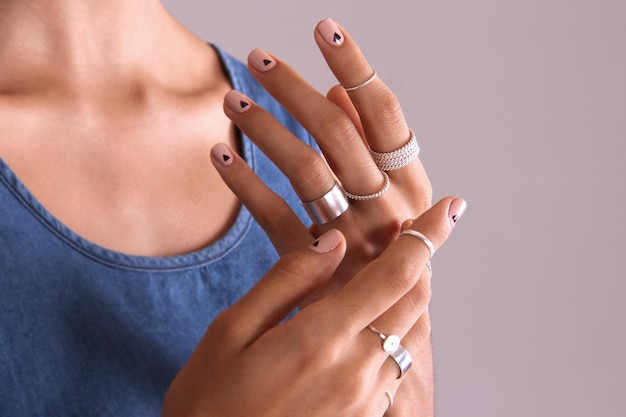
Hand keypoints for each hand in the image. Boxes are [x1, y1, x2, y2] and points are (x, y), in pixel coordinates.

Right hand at [162, 198, 462, 416]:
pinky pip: (397, 364)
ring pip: (411, 333)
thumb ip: (287, 281)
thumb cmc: (210, 404)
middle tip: (412, 230)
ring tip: (387, 271)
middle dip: (422, 258)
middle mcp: (357, 369)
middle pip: (415, 300)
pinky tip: (371, 322)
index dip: (427, 235)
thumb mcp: (231, 332)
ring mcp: (366, 399)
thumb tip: (332, 244)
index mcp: (322, 338)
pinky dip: (396, 331)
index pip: (396, 273)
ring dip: (410, 295)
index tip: (449, 209)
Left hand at [218, 18, 432, 300]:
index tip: (325, 28)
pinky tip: (219, 155)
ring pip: (305, 170)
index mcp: (412, 184)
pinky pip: (273, 218)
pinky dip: (245, 185)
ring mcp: (350, 237)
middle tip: (260, 58)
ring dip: (265, 130)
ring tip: (231, 100)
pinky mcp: (314, 265)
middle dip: (296, 90)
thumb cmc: (389, 253)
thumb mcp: (395, 197)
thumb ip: (369, 144)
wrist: (385, 331)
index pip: (384, 114)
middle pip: (337, 133)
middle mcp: (386, 206)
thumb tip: (337, 87)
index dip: (355, 66)